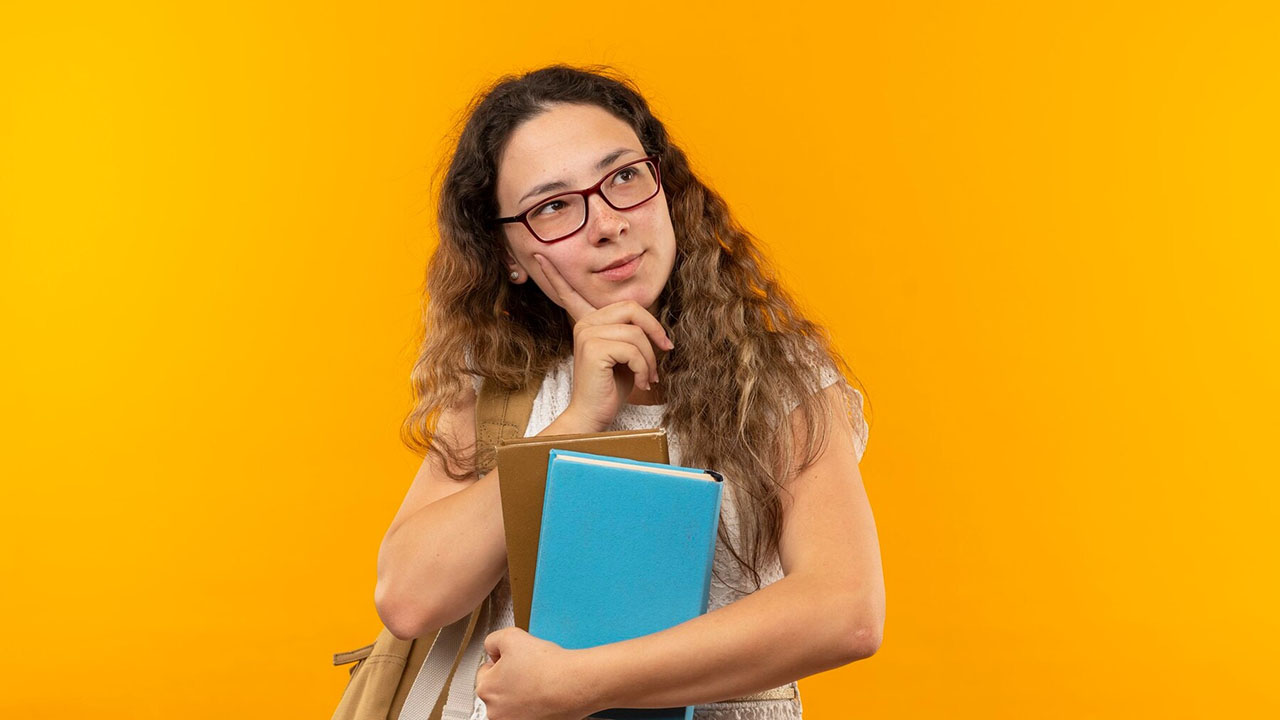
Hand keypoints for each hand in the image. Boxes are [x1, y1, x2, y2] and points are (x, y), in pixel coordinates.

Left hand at [475, 626, 599, 719]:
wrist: (574, 684)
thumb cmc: (547, 666)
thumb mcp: (511, 636)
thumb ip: (493, 641)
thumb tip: (493, 649)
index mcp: (486, 689)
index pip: (486, 671)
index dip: (502, 661)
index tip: (515, 660)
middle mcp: (495, 712)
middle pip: (499, 689)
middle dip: (511, 679)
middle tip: (530, 669)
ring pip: (513, 703)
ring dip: (522, 693)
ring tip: (539, 681)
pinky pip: (529, 713)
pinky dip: (535, 705)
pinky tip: (545, 694)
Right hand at [533, 253, 673, 432]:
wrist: (594, 416)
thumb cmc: (611, 388)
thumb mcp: (626, 355)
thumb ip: (632, 334)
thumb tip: (655, 328)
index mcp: (587, 322)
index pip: (571, 294)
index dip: (555, 275)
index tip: (539, 255)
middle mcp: (584, 324)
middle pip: (632, 308)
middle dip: (654, 330)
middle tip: (666, 349)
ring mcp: (586, 334)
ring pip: (636, 333)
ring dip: (650, 358)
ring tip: (649, 376)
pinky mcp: (593, 348)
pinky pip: (633, 349)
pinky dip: (644, 367)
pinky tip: (641, 382)